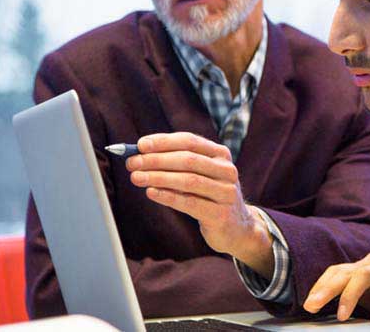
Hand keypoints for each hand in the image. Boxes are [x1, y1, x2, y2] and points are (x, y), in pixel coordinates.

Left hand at [125, 133, 274, 276]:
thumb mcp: (201, 175)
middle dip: (156, 160)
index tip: (140, 145)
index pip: (190, 141)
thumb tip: (141, 153)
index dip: (163, 142)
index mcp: (221, 154)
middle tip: (132, 163)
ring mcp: (226, 193)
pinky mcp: (221, 214)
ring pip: (188, 180)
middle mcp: (227, 170)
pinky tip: (151, 192)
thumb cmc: (209, 197)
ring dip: (158, 177)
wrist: (237, 228)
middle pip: (188, 160)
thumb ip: (177, 163)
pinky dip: (168, 196)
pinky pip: (190, 203)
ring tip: (136, 177)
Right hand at [303, 252, 369, 320]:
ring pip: (335, 271)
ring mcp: (362, 263)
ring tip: (309, 304)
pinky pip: (334, 275)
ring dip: (320, 288)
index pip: (363, 276)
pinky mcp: (353, 269)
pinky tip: (314, 297)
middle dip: (326, 290)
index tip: (341, 317)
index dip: (349, 295)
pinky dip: (323, 286)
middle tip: (311, 306)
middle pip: (344, 272)